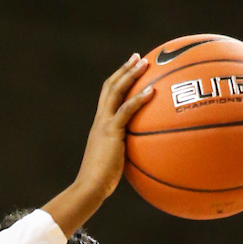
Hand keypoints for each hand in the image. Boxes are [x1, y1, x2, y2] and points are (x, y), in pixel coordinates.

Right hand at [43, 56, 153, 236]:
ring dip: (131, 75)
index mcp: (100, 126)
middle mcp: (100, 120)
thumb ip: (125, 153)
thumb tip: (141, 156)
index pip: (107, 97)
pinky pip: (126, 110)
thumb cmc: (101, 182)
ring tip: (145, 63)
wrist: (90, 187)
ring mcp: (104, 125)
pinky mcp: (111, 132)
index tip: (130, 69)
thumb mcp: (114, 163)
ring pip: (116, 91)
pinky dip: (139, 99)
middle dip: (124, 69)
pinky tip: (152, 90)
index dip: (118, 81)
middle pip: (110, 87)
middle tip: (138, 57)